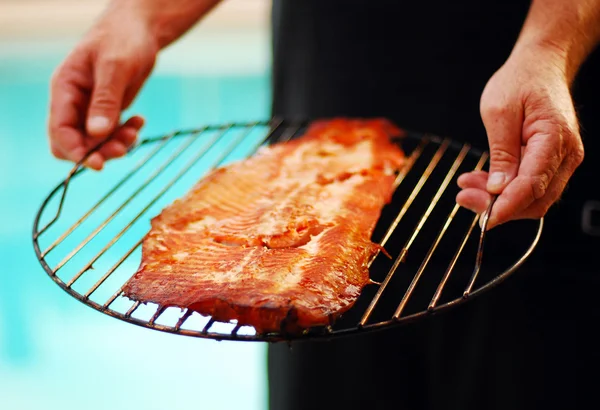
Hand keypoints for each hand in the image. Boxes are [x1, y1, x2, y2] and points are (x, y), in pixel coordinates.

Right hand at [48, 5, 158, 169]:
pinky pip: (111, 133)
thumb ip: (105, 100)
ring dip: (115, 144)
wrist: (140, 28)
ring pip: (95, 141)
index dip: (75, 150)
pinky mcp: (108, 110)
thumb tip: (96, 134)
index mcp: (65, 88)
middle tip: (123, 149)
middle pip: (74, 142)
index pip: (60, 130)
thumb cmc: (123, 38)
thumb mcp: (115, 67)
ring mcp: (90, 107)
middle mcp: (74, 101)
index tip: (98, 163)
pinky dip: (125, 133)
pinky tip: (139, 121)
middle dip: (97, 151)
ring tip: (135, 132)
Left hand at [456, 44, 584, 228]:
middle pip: (535, 199)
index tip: (484, 219)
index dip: (507, 207)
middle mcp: (565, 154)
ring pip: (533, 198)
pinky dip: (506, 190)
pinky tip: (481, 182)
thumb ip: (501, 153)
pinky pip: (531, 186)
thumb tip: (498, 189)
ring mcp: (562, 160)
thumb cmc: (520, 82)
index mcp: (554, 138)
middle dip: (498, 206)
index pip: (532, 185)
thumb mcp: (499, 113)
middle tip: (463, 197)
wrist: (539, 66)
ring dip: (499, 199)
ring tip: (466, 186)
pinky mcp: (552, 162)